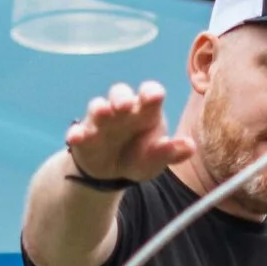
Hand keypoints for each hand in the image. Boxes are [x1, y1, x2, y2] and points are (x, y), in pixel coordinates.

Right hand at [64, 80, 196, 190]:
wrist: (111, 173)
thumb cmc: (139, 156)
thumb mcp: (156, 159)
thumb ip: (171, 152)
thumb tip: (190, 146)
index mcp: (146, 111)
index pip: (150, 93)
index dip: (151, 92)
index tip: (154, 96)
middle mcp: (122, 110)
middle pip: (120, 94)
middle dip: (122, 97)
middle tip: (125, 105)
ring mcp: (101, 121)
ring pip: (98, 107)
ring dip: (99, 108)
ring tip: (102, 113)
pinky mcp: (83, 136)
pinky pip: (77, 131)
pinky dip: (76, 133)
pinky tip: (76, 138)